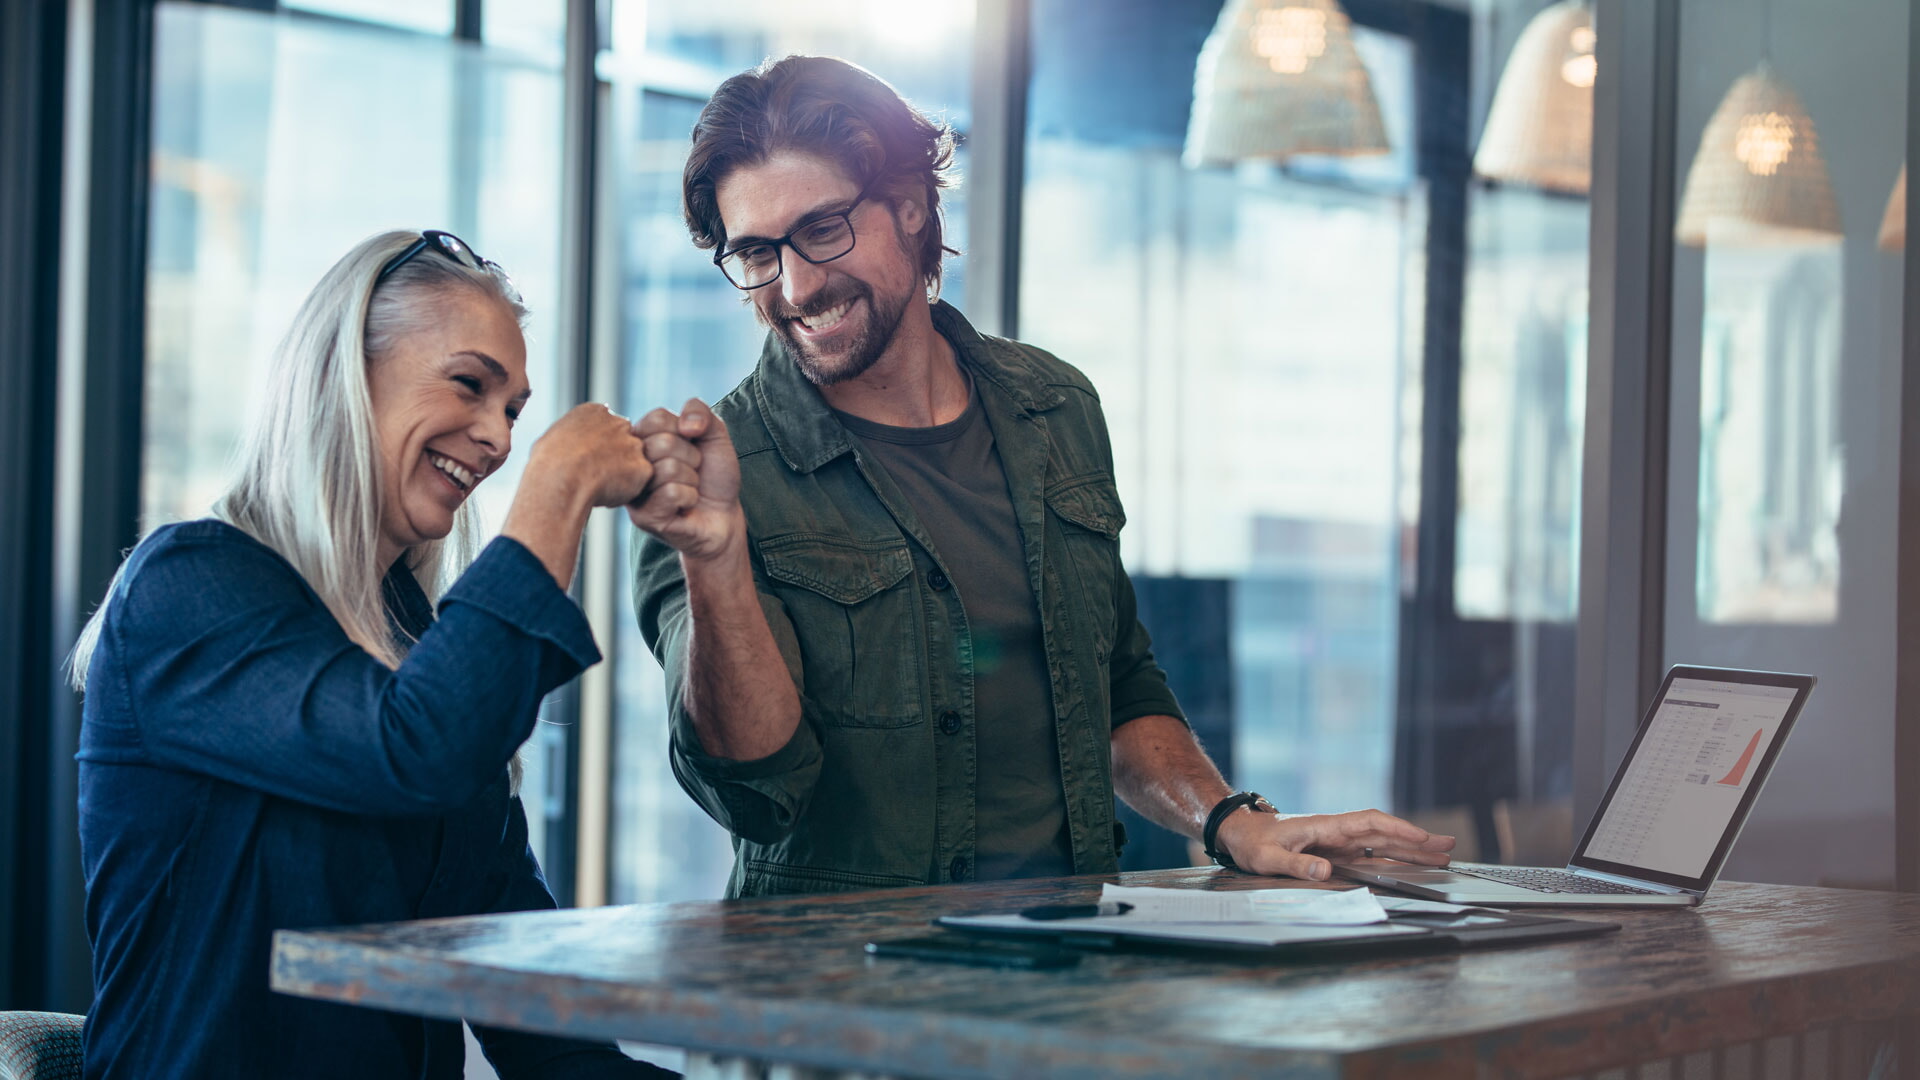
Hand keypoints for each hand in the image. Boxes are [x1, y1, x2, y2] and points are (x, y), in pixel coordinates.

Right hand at [525, 403, 653, 508]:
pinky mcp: (642, 467)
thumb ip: (570, 435)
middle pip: (625, 442)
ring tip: (598, 487)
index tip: (587, 461)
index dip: (598, 448)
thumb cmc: (548, 463)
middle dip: (615, 459)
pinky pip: (639, 482)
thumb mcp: (552, 438)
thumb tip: (569, 443)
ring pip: (634, 462)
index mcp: (594, 412)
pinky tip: (608, 495)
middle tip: (595, 477)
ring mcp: (633, 444)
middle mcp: (618, 423)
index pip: (606, 427)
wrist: (560, 478)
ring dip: (622, 475)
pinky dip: (627, 491)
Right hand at [627, 398, 743, 561]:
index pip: (657, 418)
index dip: (685, 431)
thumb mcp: (714, 435)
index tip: (690, 446)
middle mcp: (631, 463)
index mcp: (641, 438)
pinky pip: (671, 493)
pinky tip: (686, 505)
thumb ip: (700, 412)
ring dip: (691, 480)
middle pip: (662, 444)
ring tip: (689, 488)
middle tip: (692, 471)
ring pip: (668, 469)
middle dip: (692, 458)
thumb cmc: (713, 474)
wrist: (724, 515)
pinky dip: (690, 497)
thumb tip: (686, 425)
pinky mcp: (642, 516)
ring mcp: (633, 491)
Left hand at [1214, 808, 1453, 881]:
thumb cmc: (1252, 843)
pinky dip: (1394, 858)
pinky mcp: (1337, 853)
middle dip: (1417, 839)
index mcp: (1326, 826)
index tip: (1421, 837)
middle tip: (1449, 845)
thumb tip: (1326, 871)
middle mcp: (1338, 831)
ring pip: (1383, 843)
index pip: (1370, 822)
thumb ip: (1296, 864)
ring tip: (1443, 855)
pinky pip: (1371, 854)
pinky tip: (1411, 865)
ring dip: (1411, 849)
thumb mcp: (1268, 858)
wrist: (1240, 833)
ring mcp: (1340, 842)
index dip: (1397, 829)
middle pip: (1385, 832)